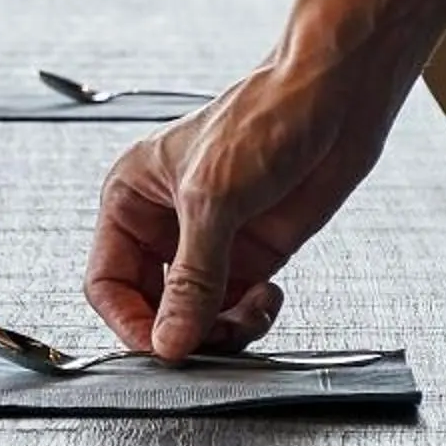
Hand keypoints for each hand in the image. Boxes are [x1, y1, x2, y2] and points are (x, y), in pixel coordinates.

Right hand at [85, 59, 390, 361]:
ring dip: (221, 328)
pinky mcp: (253, 254)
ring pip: (197, 315)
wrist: (336, 98)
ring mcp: (213, 242)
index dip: (129, 321)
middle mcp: (167, 223)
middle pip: (152, 307)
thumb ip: (191, 279)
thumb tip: (169, 338)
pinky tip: (268, 297)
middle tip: (208, 341)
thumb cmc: (266, 114)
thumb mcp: (213, 199)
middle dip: (180, 329)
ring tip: (246, 316)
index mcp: (134, 197)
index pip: (108, 281)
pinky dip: (250, 317)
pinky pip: (237, 308)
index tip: (160, 347)